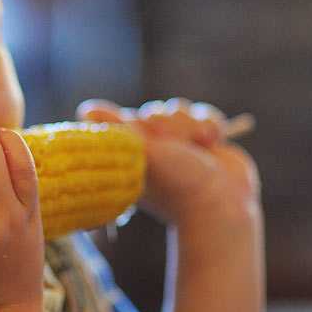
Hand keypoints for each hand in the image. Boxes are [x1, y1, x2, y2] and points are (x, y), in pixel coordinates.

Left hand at [77, 98, 260, 225]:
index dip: (137, 122)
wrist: (224, 203)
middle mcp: (151, 146)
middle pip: (152, 111)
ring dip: (192, 126)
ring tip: (200, 146)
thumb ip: (121, 129)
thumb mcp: (147, 154)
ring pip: (179, 108)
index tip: (149, 138)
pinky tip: (212, 144)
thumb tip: (87, 109)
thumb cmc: (180, 183)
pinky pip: (202, 112)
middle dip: (170, 125)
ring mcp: (177, 141)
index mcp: (129, 152)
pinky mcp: (202, 137)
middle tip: (177, 147)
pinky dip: (211, 125)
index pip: (122, 117)